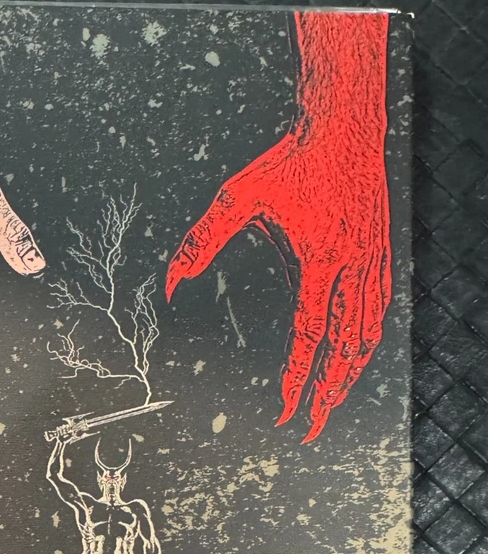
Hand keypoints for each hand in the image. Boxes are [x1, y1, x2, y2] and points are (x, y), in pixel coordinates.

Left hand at [166, 13, 390, 441]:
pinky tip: (354, 358)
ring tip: (331, 403)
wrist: (345, 126)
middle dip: (327, 395)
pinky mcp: (382, 255)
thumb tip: (172, 284)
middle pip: (345, 350)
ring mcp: (373, 262)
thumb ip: (201, 242)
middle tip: (309, 427)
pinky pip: (379, 312)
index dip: (296, 378)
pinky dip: (367, 342)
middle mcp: (353, 267)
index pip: (308, 336)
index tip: (284, 410)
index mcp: (319, 260)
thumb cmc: (289, 161)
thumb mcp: (237, 197)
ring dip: (350, 375)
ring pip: (368, 336)